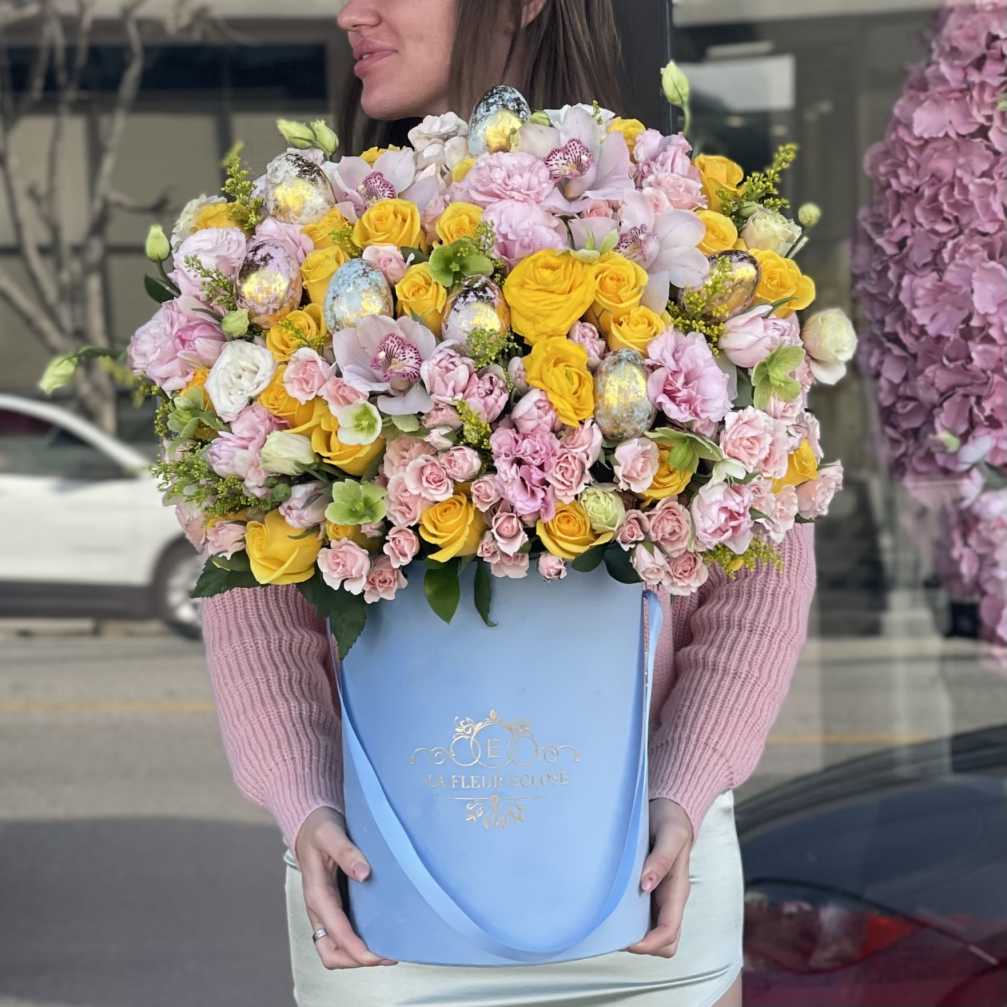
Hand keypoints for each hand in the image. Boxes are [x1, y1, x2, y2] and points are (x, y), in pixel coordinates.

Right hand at [294, 806, 397, 968]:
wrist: (308, 823)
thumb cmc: (319, 828)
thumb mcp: (331, 834)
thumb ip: (346, 852)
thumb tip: (364, 873)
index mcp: (317, 896)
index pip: (337, 934)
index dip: (358, 950)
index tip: (381, 955)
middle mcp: (319, 909)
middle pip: (331, 953)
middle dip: (357, 960)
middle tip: (389, 955)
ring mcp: (325, 910)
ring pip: (335, 949)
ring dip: (358, 955)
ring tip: (388, 949)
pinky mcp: (333, 906)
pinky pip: (342, 935)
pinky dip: (358, 943)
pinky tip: (380, 933)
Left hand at [626, 798, 694, 957]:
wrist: (671, 807)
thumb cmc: (671, 820)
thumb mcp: (670, 834)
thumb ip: (660, 859)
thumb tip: (646, 885)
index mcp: (677, 891)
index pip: (669, 933)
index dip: (648, 944)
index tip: (625, 940)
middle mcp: (670, 899)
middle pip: (664, 942)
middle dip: (642, 945)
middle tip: (615, 933)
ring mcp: (661, 897)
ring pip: (653, 932)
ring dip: (635, 935)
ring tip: (610, 924)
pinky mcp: (650, 890)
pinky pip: (643, 916)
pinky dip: (630, 921)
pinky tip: (612, 910)